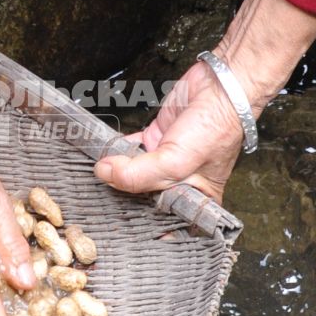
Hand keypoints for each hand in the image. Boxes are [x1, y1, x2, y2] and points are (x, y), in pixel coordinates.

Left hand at [93, 0, 315, 206]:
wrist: (219, 87)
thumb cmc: (216, 128)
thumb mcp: (176, 162)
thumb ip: (139, 174)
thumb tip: (106, 174)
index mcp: (196, 200)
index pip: (167, 225)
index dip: (144, 228)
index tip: (118, 228)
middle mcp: (181, 183)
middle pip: (144, 198)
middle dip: (123, 197)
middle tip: (100, 199)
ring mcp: (166, 160)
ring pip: (134, 172)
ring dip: (117, 172)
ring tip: (97, 176)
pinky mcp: (156, 138)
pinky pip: (131, 149)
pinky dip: (118, 150)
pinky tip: (105, 154)